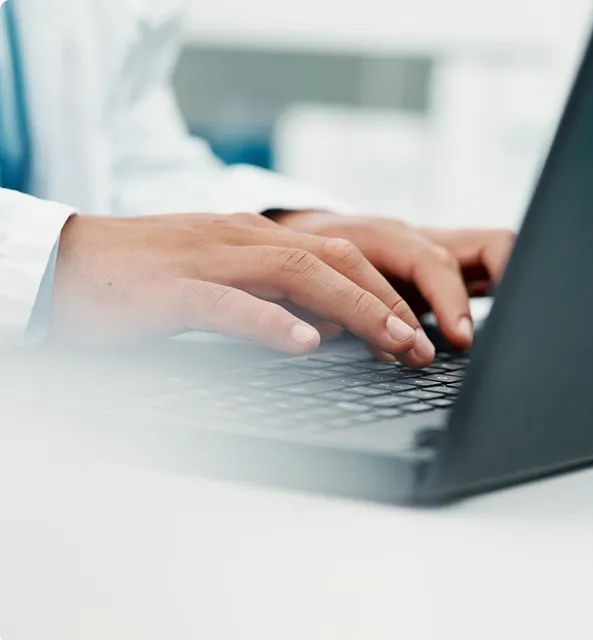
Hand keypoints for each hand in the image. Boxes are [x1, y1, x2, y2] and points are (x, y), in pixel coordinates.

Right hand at [51, 212, 436, 365]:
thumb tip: (325, 328)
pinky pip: (229, 303)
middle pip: (334, 261)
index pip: (339, 257)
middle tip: (423, 346)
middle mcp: (241, 239)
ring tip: (394, 344)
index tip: (416, 332)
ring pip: (297, 274)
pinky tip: (305, 345)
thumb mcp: (223, 284)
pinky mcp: (172, 290)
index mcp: (254, 238)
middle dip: (387, 304)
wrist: (68, 266)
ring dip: (354, 310)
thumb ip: (274, 300)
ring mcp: (208, 260)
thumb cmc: (147, 282)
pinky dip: (271, 323)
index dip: (385, 293)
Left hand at [276, 211, 515, 349]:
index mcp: (387, 236)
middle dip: (502, 287)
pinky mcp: (441, 265)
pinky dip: (494, 294)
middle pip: (488, 245)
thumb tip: (375, 345)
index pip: (433, 262)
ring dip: (507, 287)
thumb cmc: (310, 258)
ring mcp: (436, 248)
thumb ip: (343, 309)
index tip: (460, 339)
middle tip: (486, 337)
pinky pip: (483, 271)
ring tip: (506, 331)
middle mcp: (420, 238)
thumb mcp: (318, 282)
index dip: (450, 300)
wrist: (310, 235)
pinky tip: (494, 325)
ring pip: (495, 251)